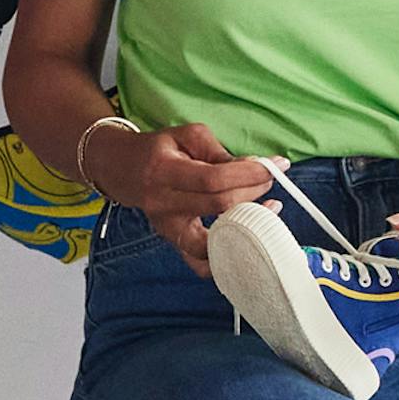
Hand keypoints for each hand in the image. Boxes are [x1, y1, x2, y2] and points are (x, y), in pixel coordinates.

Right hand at [109, 122, 270, 270]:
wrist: (124, 170)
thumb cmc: (160, 149)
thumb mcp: (188, 136)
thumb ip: (219, 152)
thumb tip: (252, 167)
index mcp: (164, 172)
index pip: (213, 179)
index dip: (248, 174)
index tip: (274, 165)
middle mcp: (163, 205)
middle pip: (217, 207)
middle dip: (253, 192)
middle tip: (269, 180)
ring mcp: (167, 228)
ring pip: (211, 242)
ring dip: (245, 228)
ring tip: (265, 211)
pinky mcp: (172, 242)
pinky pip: (200, 263)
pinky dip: (225, 258)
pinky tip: (246, 240)